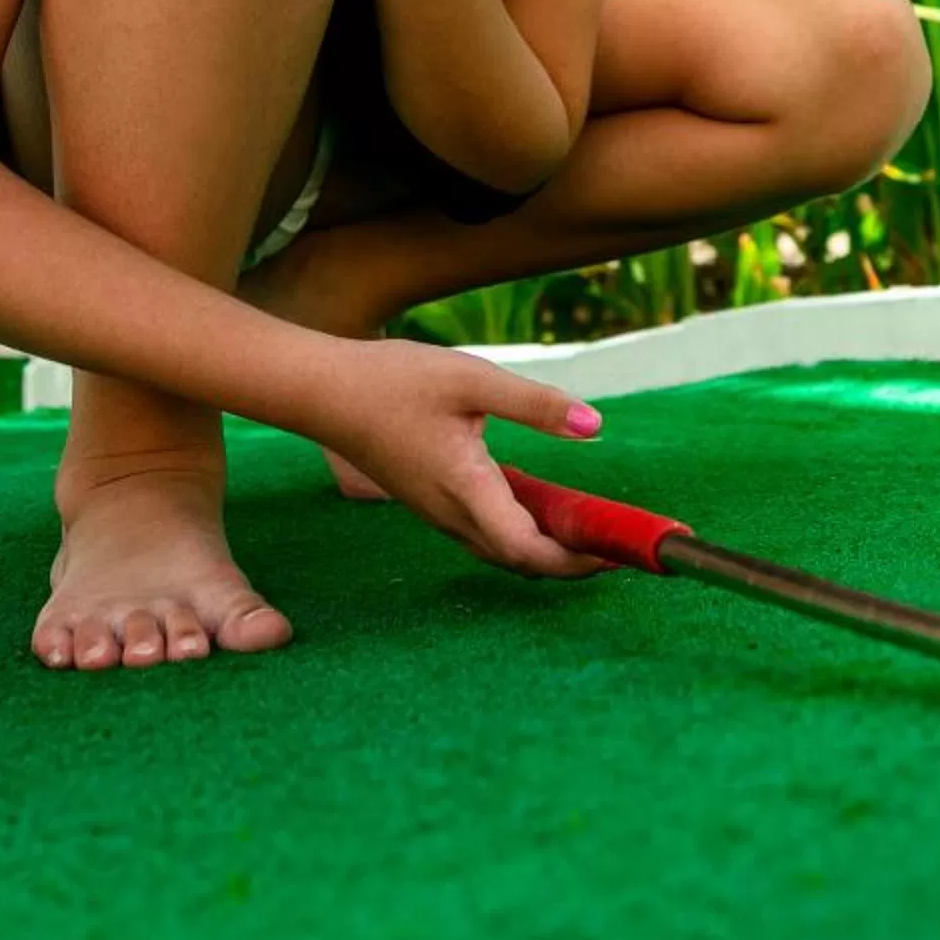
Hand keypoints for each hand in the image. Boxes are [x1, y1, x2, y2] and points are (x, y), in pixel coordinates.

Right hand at [312, 335, 614, 579]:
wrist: (323, 391)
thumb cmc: (393, 381)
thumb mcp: (472, 378)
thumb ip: (535, 404)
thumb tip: (595, 426)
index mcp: (466, 490)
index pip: (529, 550)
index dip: (576, 560)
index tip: (616, 553)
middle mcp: (451, 513)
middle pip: (519, 560)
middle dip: (571, 560)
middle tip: (616, 545)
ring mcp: (437, 511)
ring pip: (500, 549)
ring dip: (546, 549)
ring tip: (588, 529)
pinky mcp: (429, 500)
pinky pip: (483, 532)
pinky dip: (520, 531)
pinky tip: (540, 505)